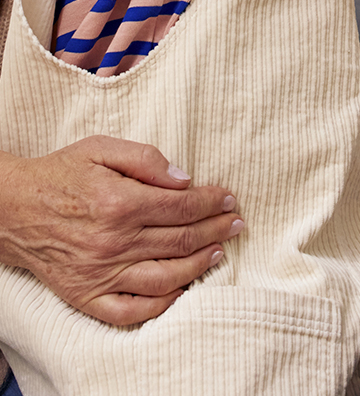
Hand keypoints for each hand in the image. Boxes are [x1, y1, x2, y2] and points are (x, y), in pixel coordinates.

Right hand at [0, 137, 243, 324]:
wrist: (13, 209)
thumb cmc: (62, 173)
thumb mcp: (102, 148)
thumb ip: (146, 159)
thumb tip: (184, 179)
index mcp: (119, 203)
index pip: (181, 207)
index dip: (212, 202)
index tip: (230, 198)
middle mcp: (113, 242)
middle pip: (180, 241)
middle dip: (216, 230)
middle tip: (237, 224)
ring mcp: (100, 274)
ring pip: (164, 277)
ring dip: (199, 265)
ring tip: (220, 252)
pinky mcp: (85, 296)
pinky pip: (130, 311)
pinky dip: (160, 305)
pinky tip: (181, 291)